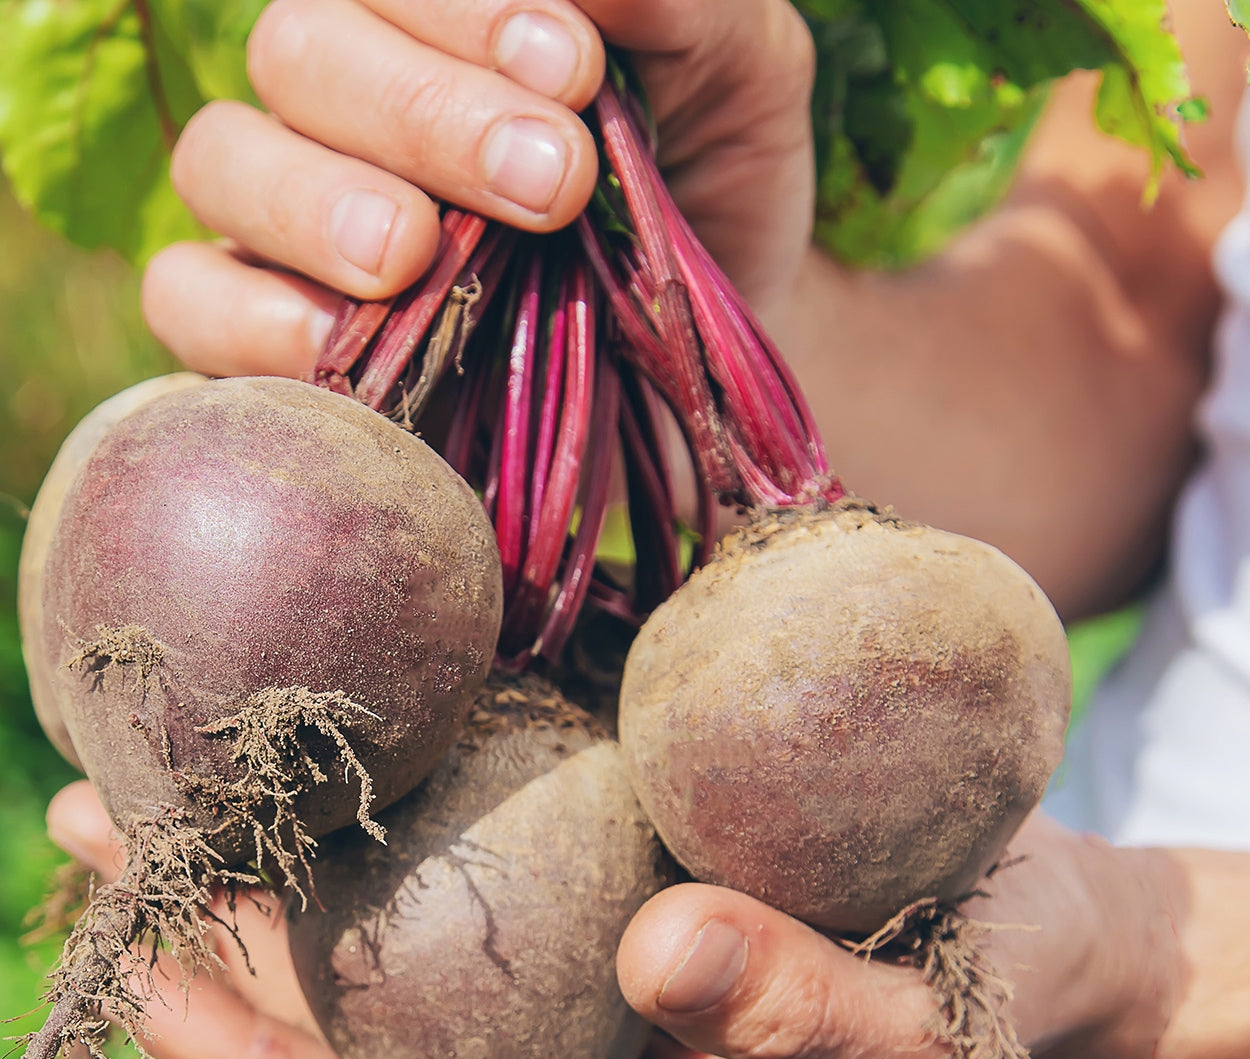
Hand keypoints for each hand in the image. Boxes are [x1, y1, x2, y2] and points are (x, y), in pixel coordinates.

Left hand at [44, 779, 1182, 1058]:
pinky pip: (480, 788)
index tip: (151, 958)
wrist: (1032, 902)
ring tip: (176, 736)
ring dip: (286, 812)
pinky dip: (404, 739)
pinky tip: (355, 664)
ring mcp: (573, 901)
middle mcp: (551, 995)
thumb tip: (662, 953)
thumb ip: (803, 1009)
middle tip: (103, 804)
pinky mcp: (614, 817)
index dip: (251, 1043)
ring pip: (396, 874)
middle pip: (348, 972)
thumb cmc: (980, 977)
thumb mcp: (918, 1016)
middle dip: (221, 905)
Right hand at [143, 0, 815, 378]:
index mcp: (437, 18)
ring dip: (317, 201)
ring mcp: (291, 215)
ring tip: (409, 252)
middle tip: (548, 182)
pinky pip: (190, 300)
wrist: (702, 356)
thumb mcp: (737, 80)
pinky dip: (247, 317)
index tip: (576, 75)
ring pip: (224, 160)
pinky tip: (337, 344)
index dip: (470, 11)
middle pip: (305, 54)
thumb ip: (678, 3)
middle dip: (424, 114)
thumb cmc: (707, 199)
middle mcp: (348, 102)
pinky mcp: (266, 334)